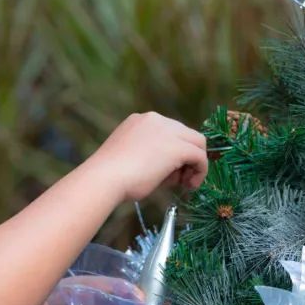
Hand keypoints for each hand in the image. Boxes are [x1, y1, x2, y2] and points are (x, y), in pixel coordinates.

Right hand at [81, 112, 207, 202]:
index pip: (169, 132)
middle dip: (186, 157)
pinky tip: (190, 185)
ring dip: (194, 164)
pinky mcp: (178, 146)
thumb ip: (151, 155)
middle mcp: (155, 119)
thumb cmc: (110, 177)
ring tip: (184, 183)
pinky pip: (199, 156)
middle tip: (179, 179)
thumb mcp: (131, 158)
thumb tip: (171, 168)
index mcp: (140, 121)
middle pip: (186, 134)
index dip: (173, 153)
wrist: (104, 179)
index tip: (169, 172)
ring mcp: (168, 130)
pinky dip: (200, 171)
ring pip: (197, 142)